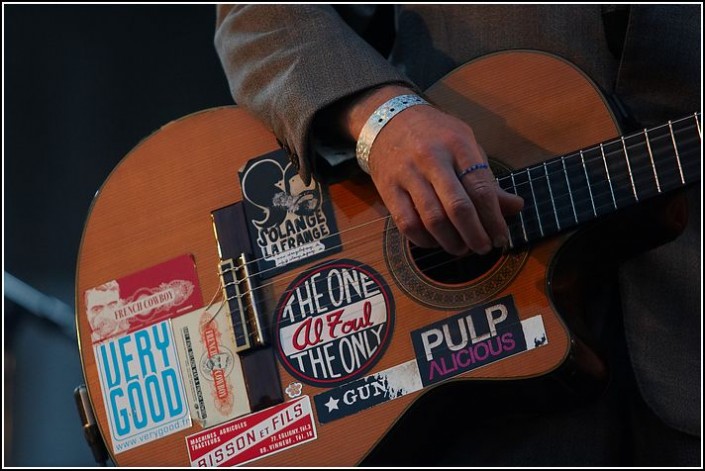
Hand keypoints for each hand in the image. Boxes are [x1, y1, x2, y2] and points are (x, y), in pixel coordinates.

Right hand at [344, 86, 523, 255]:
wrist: (387, 120)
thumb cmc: (434, 135)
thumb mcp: (465, 145)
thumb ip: (486, 178)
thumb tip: (515, 207)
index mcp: (457, 144)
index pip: (480, 188)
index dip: (494, 219)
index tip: (501, 237)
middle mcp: (431, 158)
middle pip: (458, 207)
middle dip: (475, 235)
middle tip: (484, 248)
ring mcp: (407, 174)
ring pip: (432, 220)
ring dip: (451, 242)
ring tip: (462, 249)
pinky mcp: (388, 189)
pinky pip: (407, 224)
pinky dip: (424, 240)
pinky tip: (436, 242)